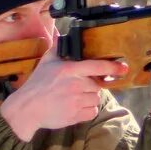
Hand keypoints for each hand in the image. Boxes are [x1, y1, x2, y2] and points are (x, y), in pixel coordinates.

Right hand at [0, 41, 125, 141]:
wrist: (27, 108)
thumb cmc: (37, 84)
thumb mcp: (46, 62)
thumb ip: (57, 48)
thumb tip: (60, 34)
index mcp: (69, 70)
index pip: (97, 66)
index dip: (112, 67)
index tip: (123, 68)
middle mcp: (76, 84)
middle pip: (97, 85)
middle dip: (90, 86)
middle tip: (77, 88)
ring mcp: (77, 101)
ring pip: (96, 99)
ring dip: (89, 98)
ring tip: (74, 98)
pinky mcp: (77, 115)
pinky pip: (92, 112)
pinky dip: (87, 110)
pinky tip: (75, 107)